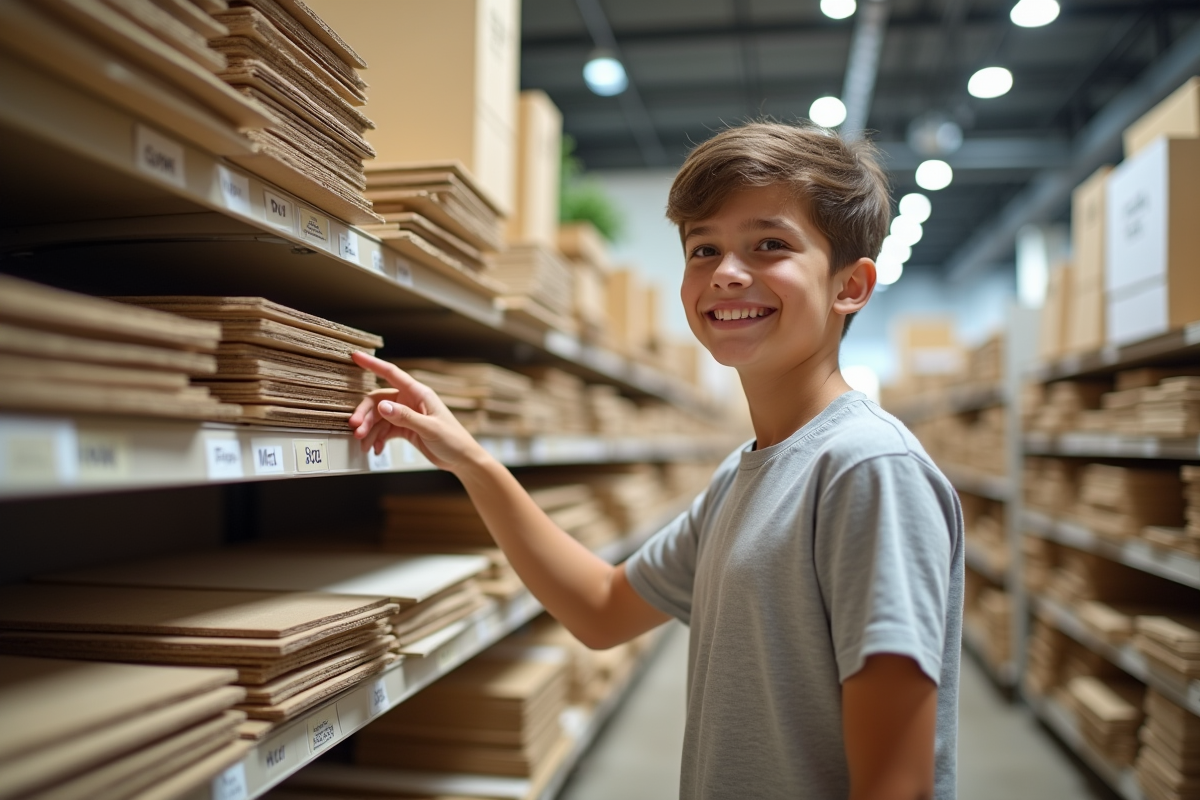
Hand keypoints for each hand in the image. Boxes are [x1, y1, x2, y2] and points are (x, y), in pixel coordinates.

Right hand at [348, 352, 486, 472]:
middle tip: (356, 429)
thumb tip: (382, 406)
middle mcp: (410, 401)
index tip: (356, 356)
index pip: (391, 373)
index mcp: (419, 393)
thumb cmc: (453, 440)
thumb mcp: (430, 428)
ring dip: (369, 430)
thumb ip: (405, 417)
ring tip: (364, 444)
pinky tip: (376, 448)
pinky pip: (385, 430)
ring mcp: (406, 415)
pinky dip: (378, 438)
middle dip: (365, 415)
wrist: (461, 459)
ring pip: (379, 417)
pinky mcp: (405, 428)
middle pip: (379, 401)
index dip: (372, 364)